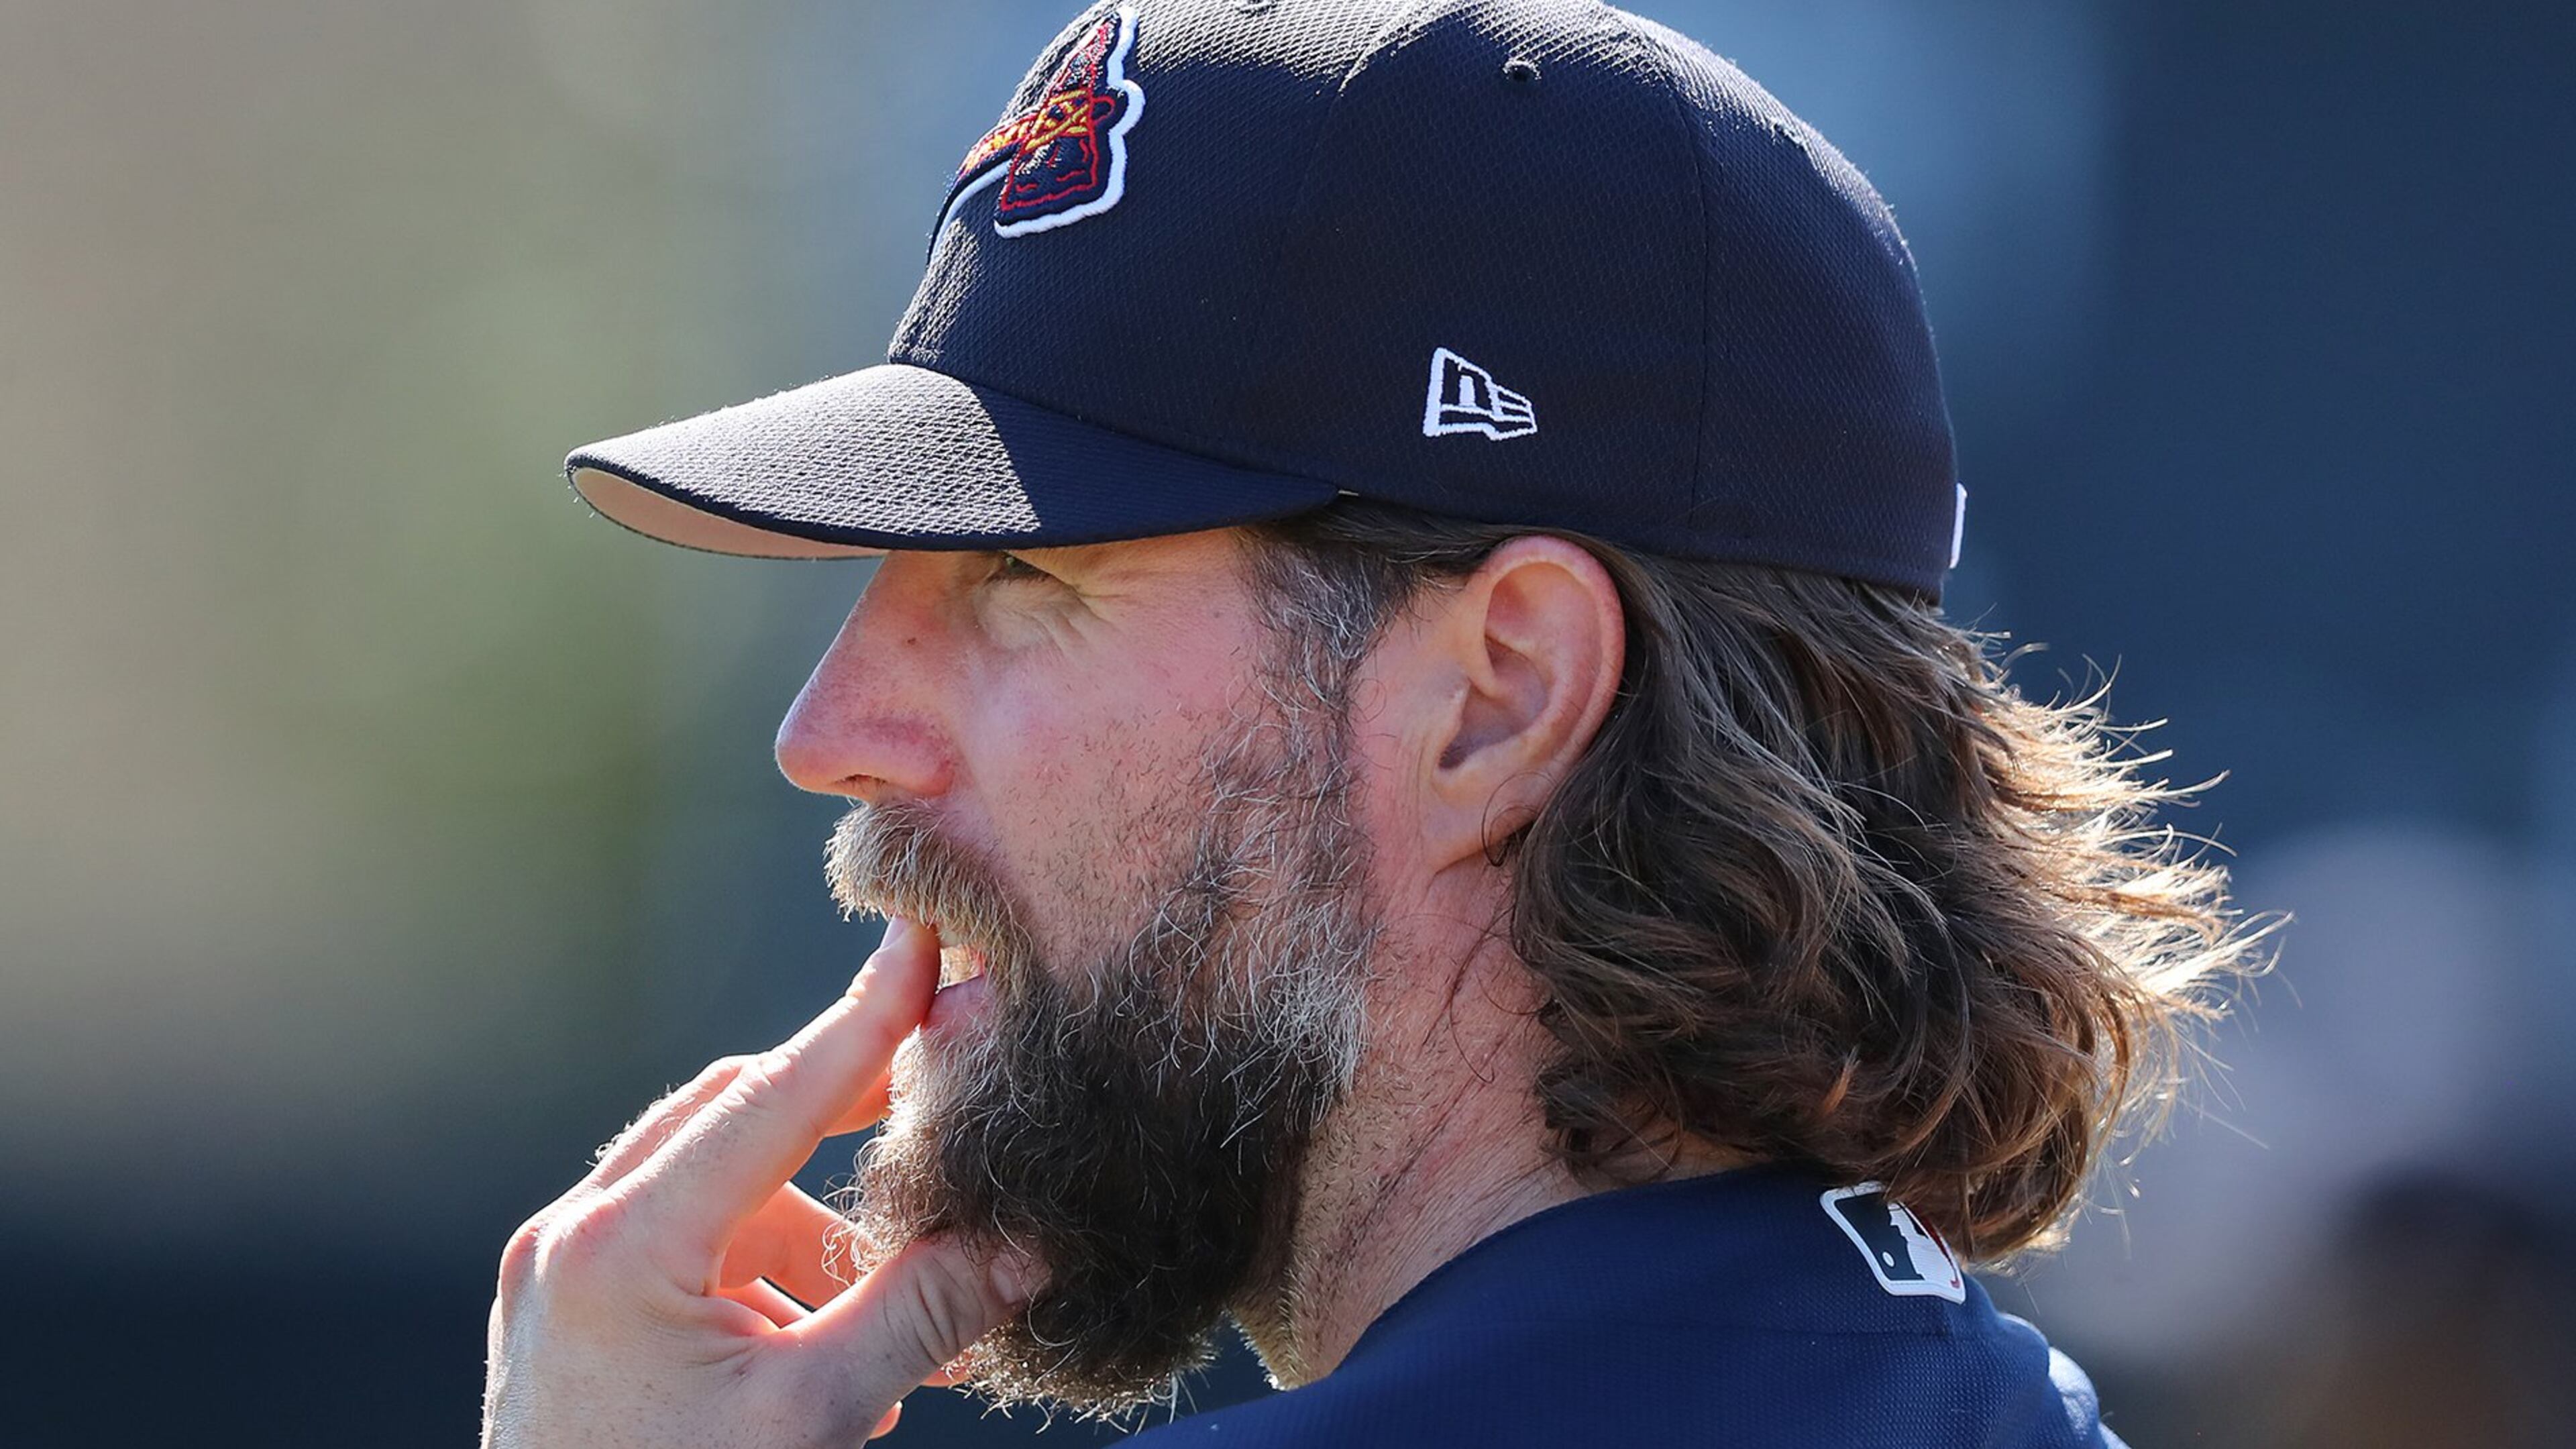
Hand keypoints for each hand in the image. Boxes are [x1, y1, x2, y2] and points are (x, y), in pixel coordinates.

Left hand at [480, 918, 1033, 1446]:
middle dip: (844, 1119)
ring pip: (711, 1184)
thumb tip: (1028, 1242)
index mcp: (620, 1248)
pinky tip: (821, 1343)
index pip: (772, 1098)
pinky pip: (679, 1244)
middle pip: (733, 1118)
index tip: (923, 942)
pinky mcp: (564, 1313)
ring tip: (890, 1308)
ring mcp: (557, 1275)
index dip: (863, 1021)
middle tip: (942, 1105)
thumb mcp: (812, 1418)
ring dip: (809, 1223)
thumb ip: (921, 1316)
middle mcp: (572, 1238)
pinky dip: (760, 1267)